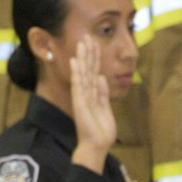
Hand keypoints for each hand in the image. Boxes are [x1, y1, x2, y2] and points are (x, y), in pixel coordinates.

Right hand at [70, 37, 115, 172]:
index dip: (94, 57)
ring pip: (83, 73)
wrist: (96, 145)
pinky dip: (77, 72)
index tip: (94, 42)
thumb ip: (103, 92)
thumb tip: (101, 77)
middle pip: (87, 68)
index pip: (93, 71)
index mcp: (92, 93)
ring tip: (82, 42)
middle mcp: (85, 93)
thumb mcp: (106, 107)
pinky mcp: (80, 102)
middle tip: (87, 35)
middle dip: (88, 52)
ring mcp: (81, 97)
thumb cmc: (101, 130)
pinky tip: (76, 61)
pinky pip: (78, 85)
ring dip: (83, 57)